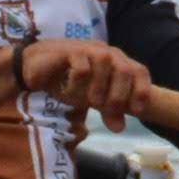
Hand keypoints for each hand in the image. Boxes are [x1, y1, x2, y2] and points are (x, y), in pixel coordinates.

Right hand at [14, 36, 150, 122]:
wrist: (36, 68)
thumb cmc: (68, 81)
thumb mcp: (92, 99)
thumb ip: (108, 110)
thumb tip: (120, 129)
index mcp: (117, 62)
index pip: (139, 71)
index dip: (142, 90)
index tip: (137, 111)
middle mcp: (106, 53)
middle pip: (125, 69)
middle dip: (119, 94)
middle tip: (106, 110)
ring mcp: (88, 49)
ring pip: (105, 62)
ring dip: (100, 86)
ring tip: (90, 102)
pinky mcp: (69, 51)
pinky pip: (82, 67)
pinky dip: (78, 82)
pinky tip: (68, 91)